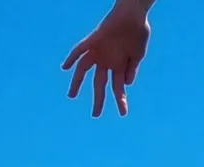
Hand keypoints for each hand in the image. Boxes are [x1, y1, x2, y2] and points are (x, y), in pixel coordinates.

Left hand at [63, 0, 151, 117]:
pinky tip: (65, 67)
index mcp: (118, 66)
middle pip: (99, 84)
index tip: (123, 113)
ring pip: (83, 69)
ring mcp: (98, 51)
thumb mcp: (138, 54)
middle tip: (95, 115)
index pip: (118, 87)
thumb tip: (127, 84)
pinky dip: (72, 57)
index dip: (121, 100)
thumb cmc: (138, 32)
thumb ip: (131, 69)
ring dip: (77, 83)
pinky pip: (79, 49)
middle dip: (98, 100)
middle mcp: (106, 61)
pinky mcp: (93, 40)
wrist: (134, 13)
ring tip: (71, 96)